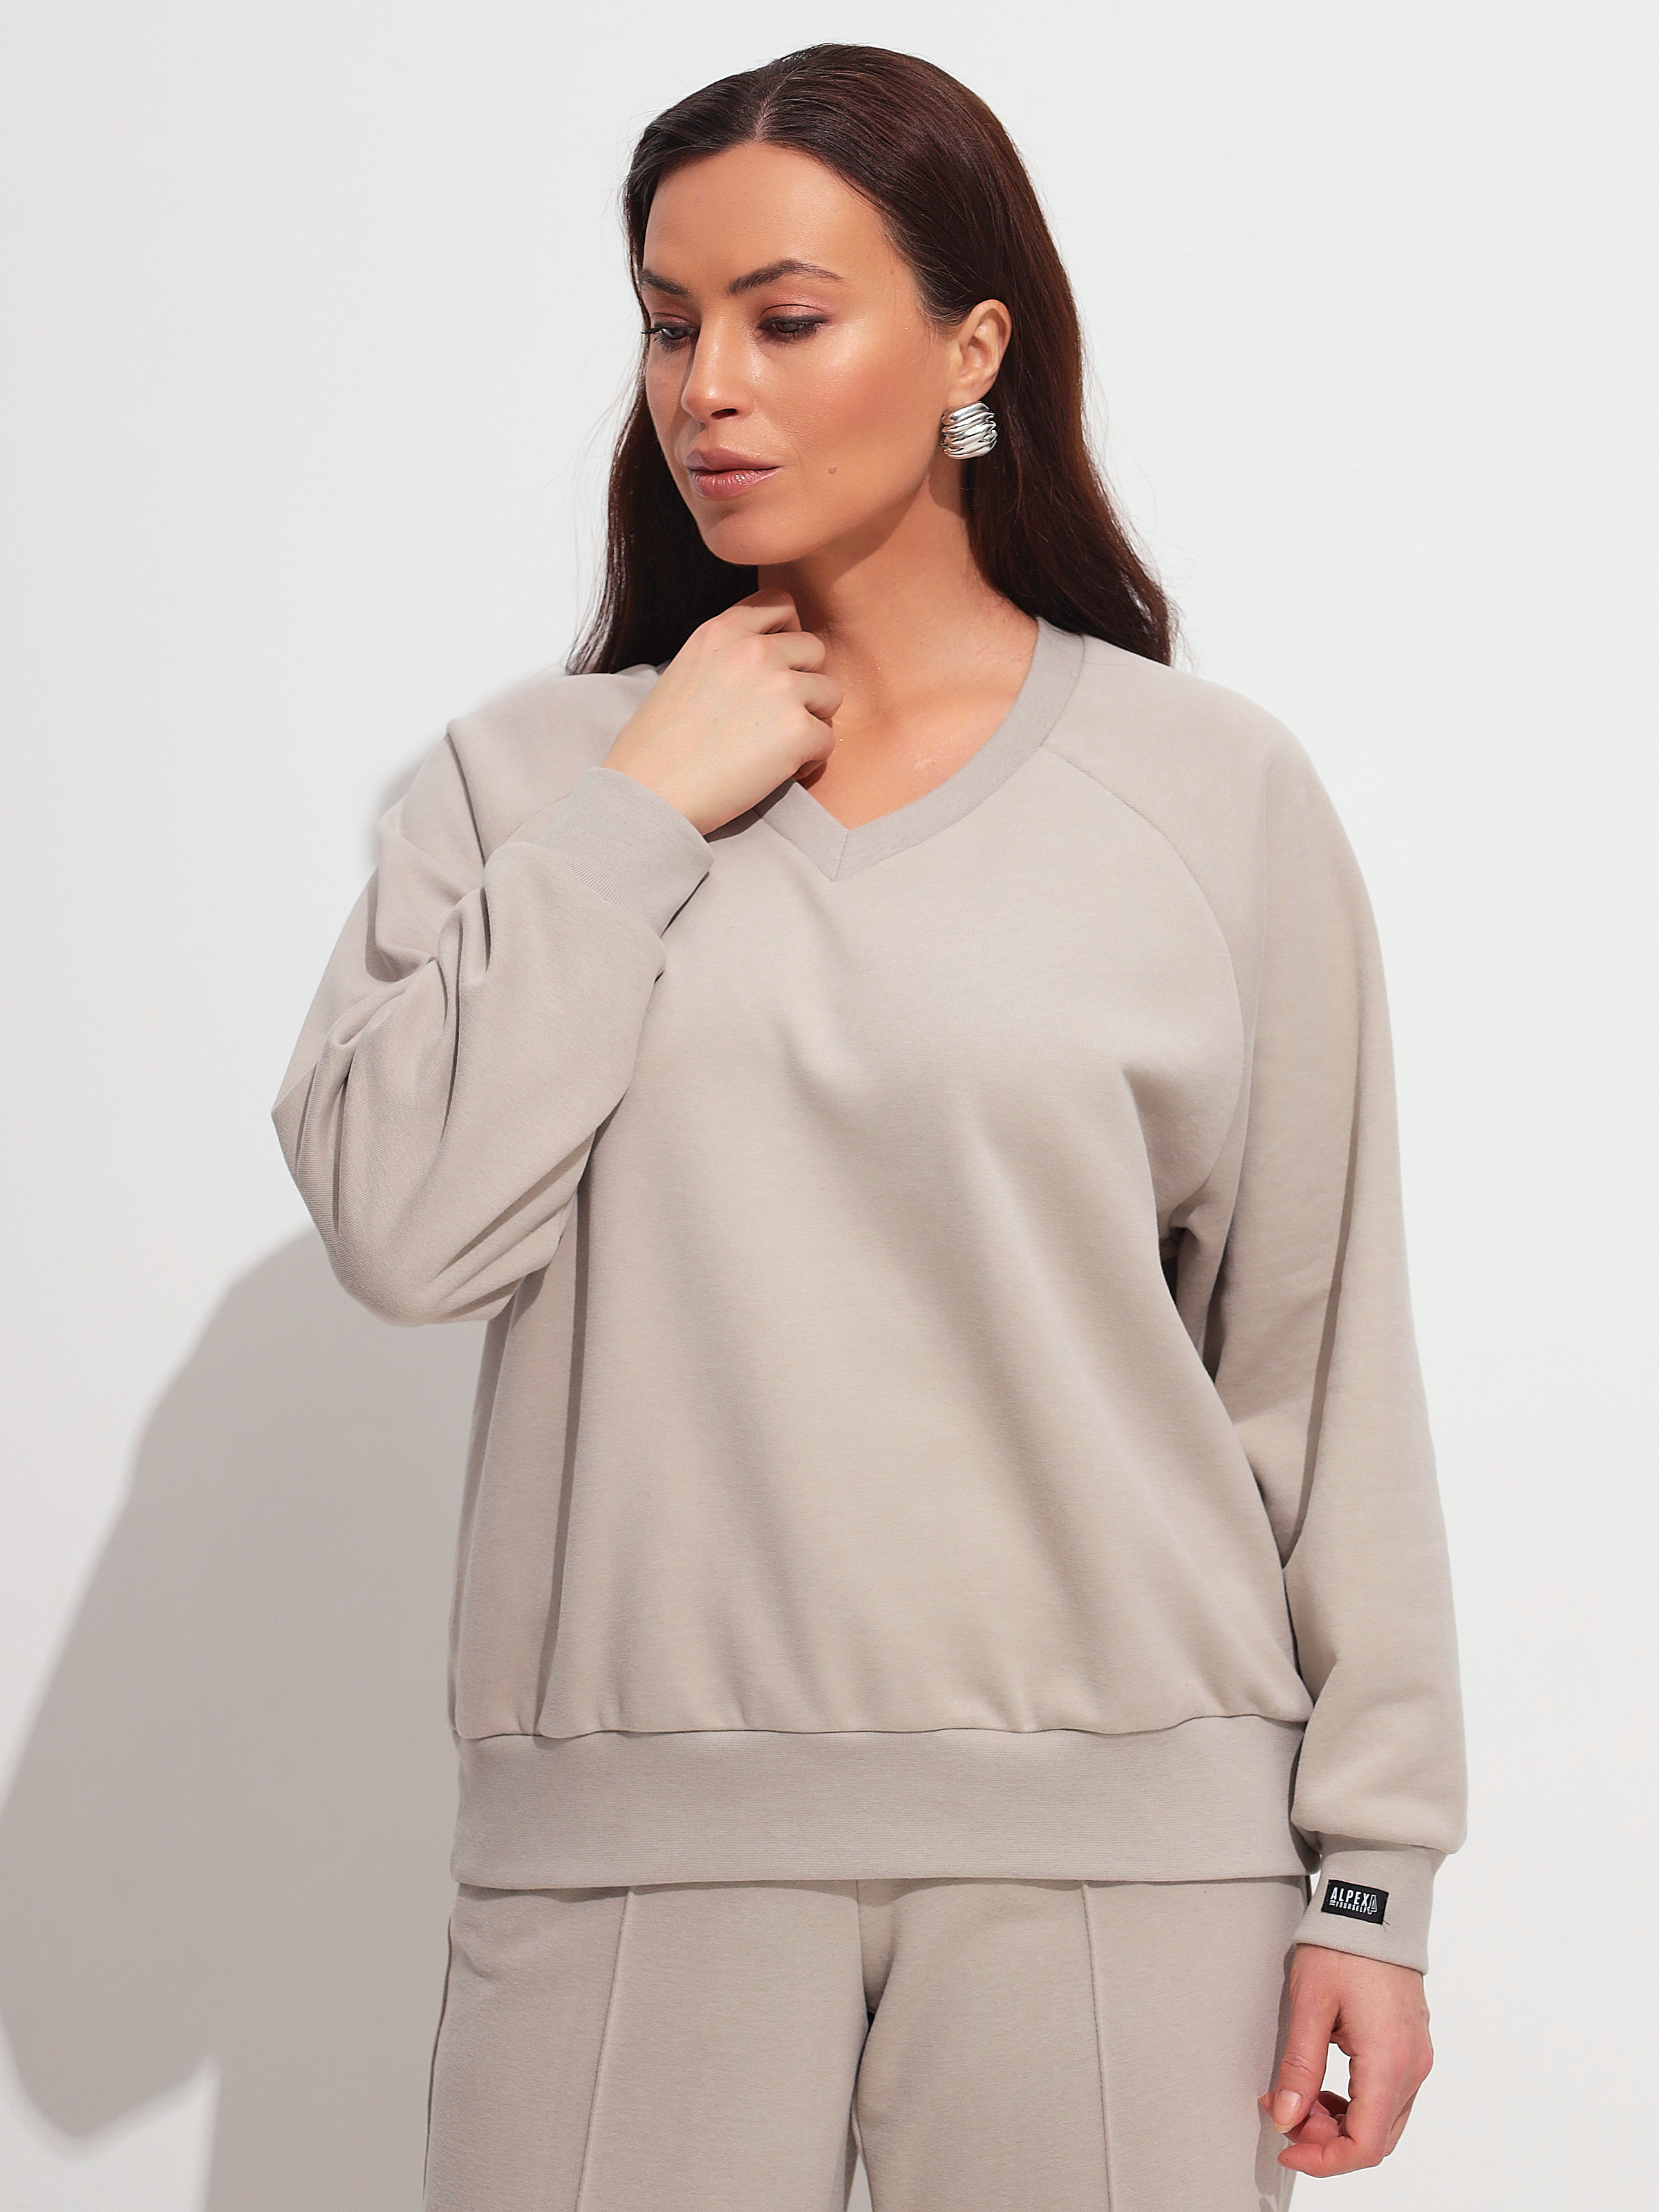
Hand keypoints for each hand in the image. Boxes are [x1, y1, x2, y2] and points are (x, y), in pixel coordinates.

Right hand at [601, 588, 841, 835]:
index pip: (780, 603)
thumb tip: (772, 660)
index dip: (788, 634)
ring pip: (830, 694)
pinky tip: (776, 772)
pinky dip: (809, 760)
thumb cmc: (657, 746)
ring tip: (776, 746)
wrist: (647, 793)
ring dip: (811, 721)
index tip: (775, 667)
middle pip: (815, 650)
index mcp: (722, 631)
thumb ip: (728, 655)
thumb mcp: (685, 672)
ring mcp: (780, 688)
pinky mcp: (797, 730)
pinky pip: (828, 740)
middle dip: (803, 683)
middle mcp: (754, 650)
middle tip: (775, 717)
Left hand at [1259, 1944, 1433, 2175]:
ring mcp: (1417, 2057)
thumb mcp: (1309, 2005)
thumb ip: (1299, 2068)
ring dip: (1340, 2122)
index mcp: (1389, 2062)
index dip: (1323, 2159)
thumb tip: (1286, 2118)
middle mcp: (1413, 2067)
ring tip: (1298, 2094)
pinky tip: (1324, 2084)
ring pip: (1384, 2121)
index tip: (1286, 2146)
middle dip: (1326, 2140)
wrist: (1373, 1906)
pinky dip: (1356, 2103)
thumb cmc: (1341, 1947)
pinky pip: (1390, 2097)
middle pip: (1376, 2139)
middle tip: (1284, 2110)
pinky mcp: (1413, 2047)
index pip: (1364, 2146)